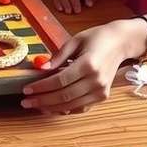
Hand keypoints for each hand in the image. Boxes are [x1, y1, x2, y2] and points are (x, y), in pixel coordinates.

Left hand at [20, 20, 137, 114]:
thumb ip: (58, 56)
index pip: (59, 80)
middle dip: (43, 100)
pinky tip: (52, 107)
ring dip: (52, 108)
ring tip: (36, 106)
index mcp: (88, 64)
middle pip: (64, 95)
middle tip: (26, 102)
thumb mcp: (75, 40)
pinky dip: (66, 109)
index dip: (41, 87)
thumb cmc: (97, 37)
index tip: (27, 90)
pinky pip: (81, 107)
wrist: (121, 42)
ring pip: (72, 105)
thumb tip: (40, 68)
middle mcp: (96, 80)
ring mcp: (101, 90)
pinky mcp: (103, 96)